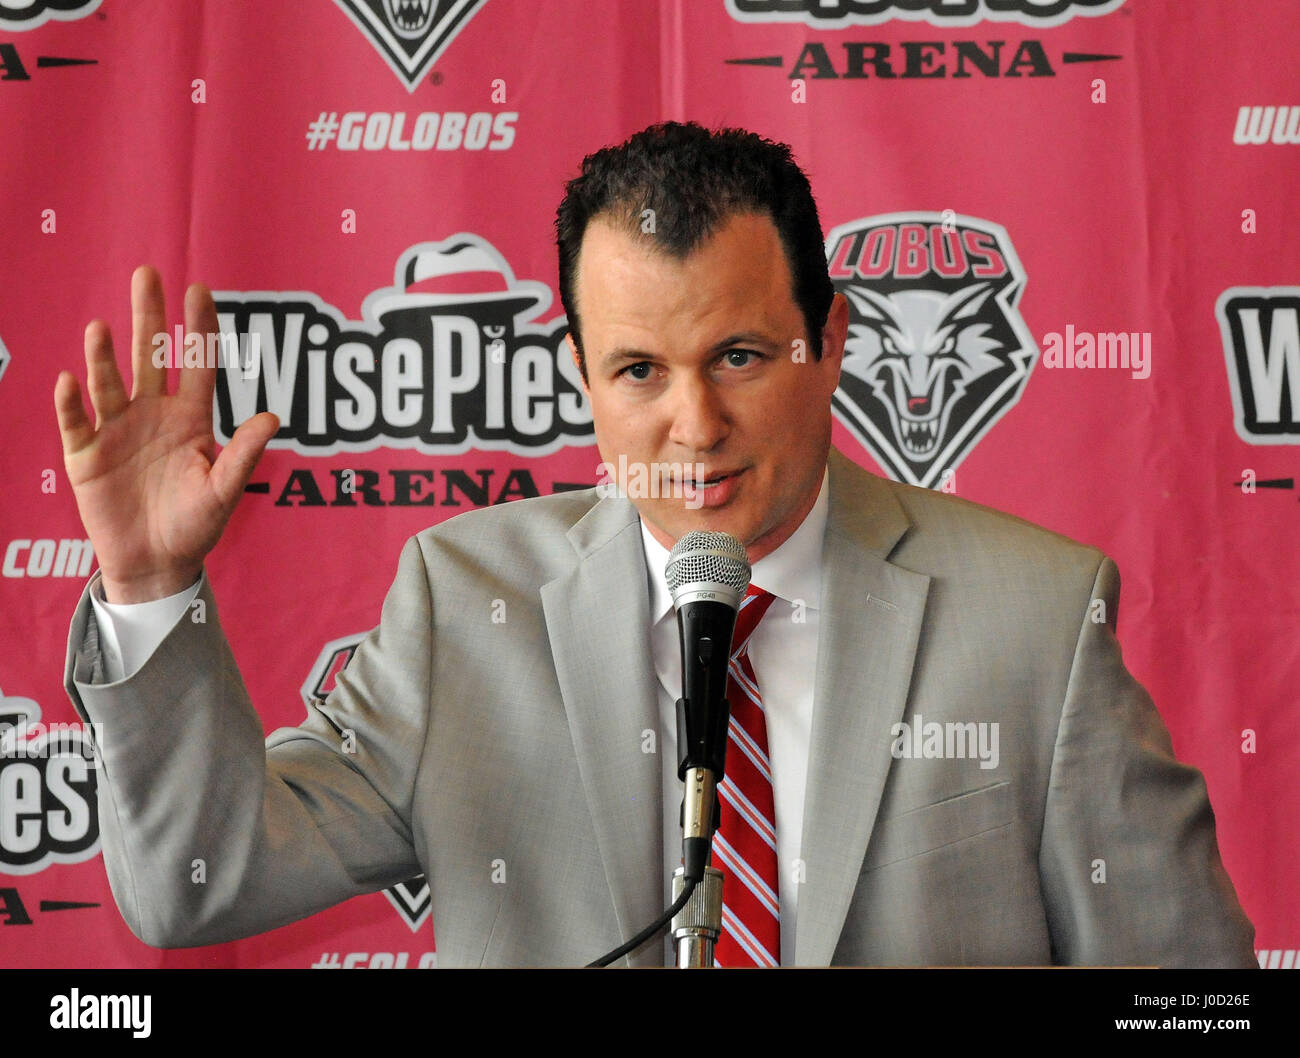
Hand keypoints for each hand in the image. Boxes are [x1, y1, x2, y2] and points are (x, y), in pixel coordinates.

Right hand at [54, 266, 279, 602]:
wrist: (156, 563)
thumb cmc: (196, 526)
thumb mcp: (224, 491)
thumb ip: (244, 455)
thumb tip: (273, 418)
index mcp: (189, 419)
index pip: (196, 365)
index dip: (199, 328)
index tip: (200, 289)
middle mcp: (152, 415)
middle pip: (150, 357)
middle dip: (148, 317)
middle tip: (147, 274)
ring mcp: (117, 431)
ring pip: (110, 383)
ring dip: (104, 356)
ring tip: (102, 328)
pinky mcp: (86, 455)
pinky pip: (76, 423)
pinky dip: (71, 404)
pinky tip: (69, 381)